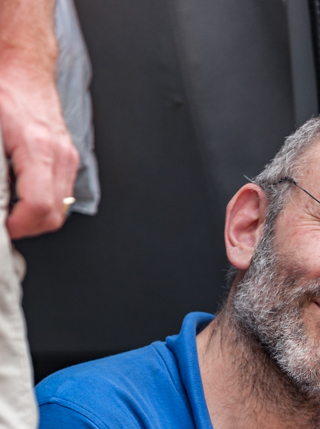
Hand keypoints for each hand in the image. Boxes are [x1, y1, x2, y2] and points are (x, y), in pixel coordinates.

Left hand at [0, 61, 78, 237]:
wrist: (26, 66)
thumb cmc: (6, 88)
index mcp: (38, 147)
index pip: (38, 205)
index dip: (19, 224)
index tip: (4, 226)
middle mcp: (59, 155)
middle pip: (53, 215)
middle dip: (28, 227)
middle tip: (6, 224)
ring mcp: (67, 159)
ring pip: (60, 210)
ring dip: (36, 218)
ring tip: (13, 211)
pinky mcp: (68, 160)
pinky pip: (62, 196)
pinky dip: (44, 205)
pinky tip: (23, 197)